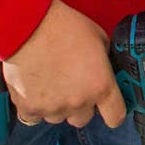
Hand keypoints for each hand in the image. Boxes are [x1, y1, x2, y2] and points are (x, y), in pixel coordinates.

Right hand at [2, 0, 126, 127]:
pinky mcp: (29, 108)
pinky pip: (34, 117)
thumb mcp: (99, 38)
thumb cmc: (63, 26)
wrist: (28, 25)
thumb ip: (104, 60)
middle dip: (80, 105)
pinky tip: (33, 88)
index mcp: (101, 86)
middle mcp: (79, 102)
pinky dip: (34, 107)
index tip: (108, 107)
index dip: (112, 111)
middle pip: (84, 118)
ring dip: (57, 106)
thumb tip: (103, 67)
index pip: (116, 116)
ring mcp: (53, 108)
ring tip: (50, 82)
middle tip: (71, 85)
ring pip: (59, 117)